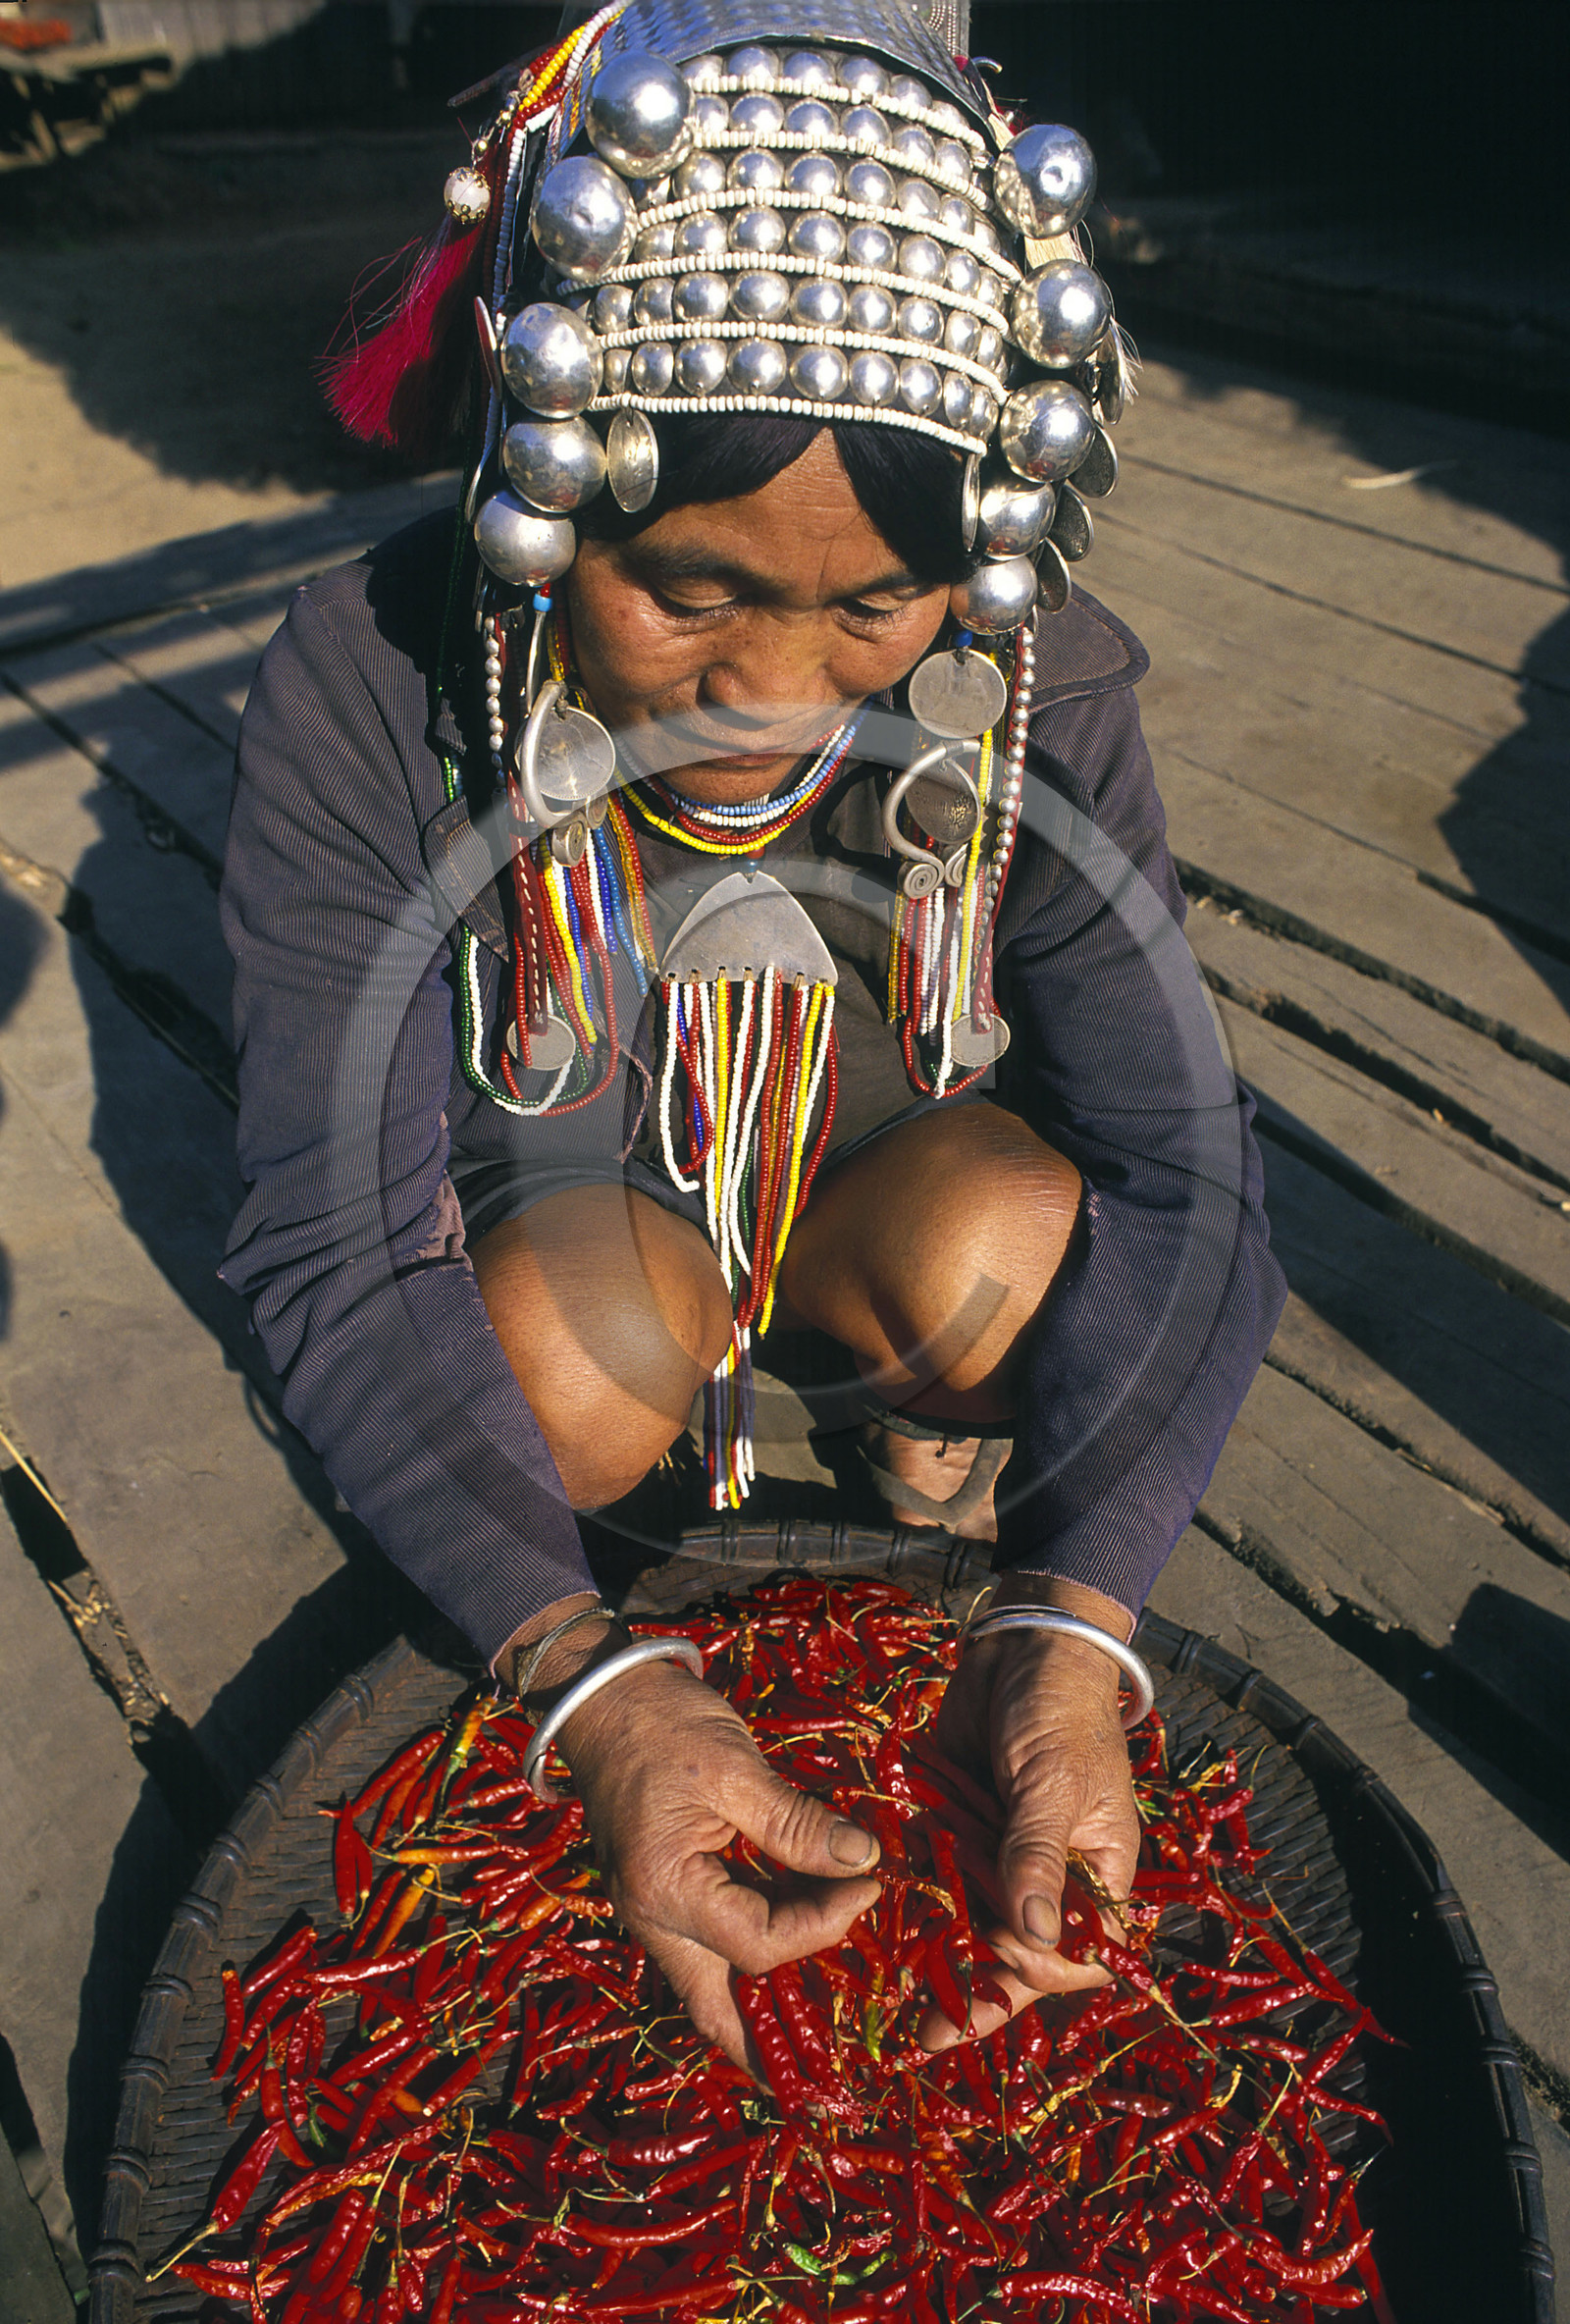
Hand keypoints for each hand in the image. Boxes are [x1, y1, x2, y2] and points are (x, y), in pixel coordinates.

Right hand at [558, 1654, 881, 2070]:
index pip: (760, 1945)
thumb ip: (797, 1824)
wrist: (601, 1692)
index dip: (824, 1924)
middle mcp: (653, 1919)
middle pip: (719, 2009)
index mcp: (665, 1892)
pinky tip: (805, 1928)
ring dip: (774, 1986)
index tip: (869, 1884)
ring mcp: (656, 1910)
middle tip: (846, 2032)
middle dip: (778, 2035)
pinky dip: (759, 1948)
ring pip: (715, 1984)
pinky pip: (714, 1943)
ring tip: (840, 1981)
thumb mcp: (734, 1768)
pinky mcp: (667, 1891)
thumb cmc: (662, 1724)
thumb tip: (863, 1861)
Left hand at [919, 1576, 1141, 2050]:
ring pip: (972, 1927)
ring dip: (938, 1960)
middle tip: (927, 2030)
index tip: (1003, 1962)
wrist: (1022, 1650)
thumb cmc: (1059, 1712)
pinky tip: (879, 1936)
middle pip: (1018, 1956)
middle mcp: (1049, 1877)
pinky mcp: (959, 1832)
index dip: (1039, 1971)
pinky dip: (915, 1906)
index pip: (1078, 1953)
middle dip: (977, 1992)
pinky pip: (938, 1882)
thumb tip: (1037, 1936)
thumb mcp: (1054, 1781)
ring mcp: (1000, 1857)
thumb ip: (1038, 1854)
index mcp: (1097, 1873)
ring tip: (894, 2002)